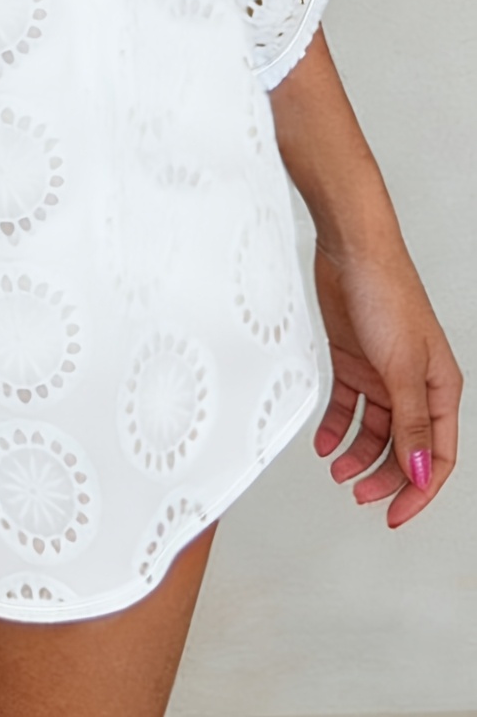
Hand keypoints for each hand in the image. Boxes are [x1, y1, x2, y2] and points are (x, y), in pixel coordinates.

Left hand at [312, 235, 461, 525]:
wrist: (352, 250)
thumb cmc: (388, 294)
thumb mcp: (402, 368)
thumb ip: (411, 423)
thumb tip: (421, 473)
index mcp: (441, 389)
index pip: (438, 455)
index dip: (420, 490)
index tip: (396, 514)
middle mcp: (414, 384)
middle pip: (405, 447)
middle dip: (383, 476)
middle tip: (358, 494)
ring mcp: (383, 372)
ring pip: (375, 430)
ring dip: (357, 453)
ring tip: (336, 470)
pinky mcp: (354, 359)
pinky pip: (348, 405)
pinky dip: (337, 426)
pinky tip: (323, 441)